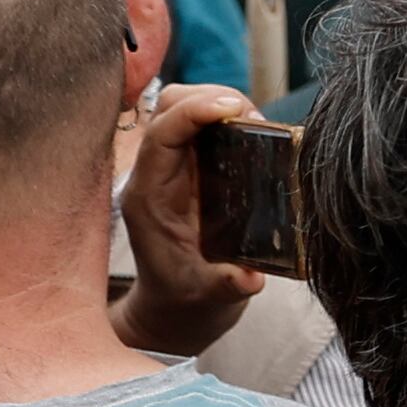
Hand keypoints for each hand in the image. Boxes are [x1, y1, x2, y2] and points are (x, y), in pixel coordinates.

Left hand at [112, 83, 268, 355]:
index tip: (237, 109)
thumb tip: (252, 278)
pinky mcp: (191, 168)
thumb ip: (227, 286)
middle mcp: (155, 174)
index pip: (162, 134)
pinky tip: (252, 132)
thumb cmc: (188, 299)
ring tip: (256, 122)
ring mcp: (172, 168)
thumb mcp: (209, 298)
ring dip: (218, 102)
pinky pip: (201, 126)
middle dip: (209, 98)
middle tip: (254, 116)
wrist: (175, 308)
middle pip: (168, 106)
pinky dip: (226, 118)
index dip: (195, 112)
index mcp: (149, 197)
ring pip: (183, 108)